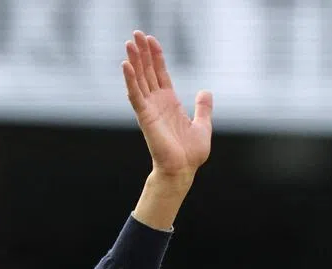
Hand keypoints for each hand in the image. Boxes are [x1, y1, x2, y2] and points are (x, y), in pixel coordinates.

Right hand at [122, 31, 211, 179]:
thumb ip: (203, 108)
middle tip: (135, 33)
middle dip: (142, 52)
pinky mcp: (145, 117)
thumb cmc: (191, 154)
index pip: (160, 73)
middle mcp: (157, 103)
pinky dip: (130, 80)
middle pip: (147, 71)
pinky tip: (126, 65)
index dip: (156, 56)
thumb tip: (205, 91)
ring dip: (134, 61)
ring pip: (139, 79)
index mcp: (170, 102)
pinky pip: (135, 95)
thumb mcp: (203, 126)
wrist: (183, 171)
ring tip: (129, 43)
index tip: (151, 40)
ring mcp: (150, 109)